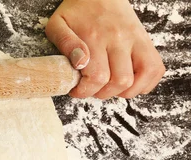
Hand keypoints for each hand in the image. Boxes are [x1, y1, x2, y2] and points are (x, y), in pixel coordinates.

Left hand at [45, 0, 164, 98]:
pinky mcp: (146, 41)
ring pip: (141, 77)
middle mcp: (120, 39)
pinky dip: (145, 83)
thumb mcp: (58, 25)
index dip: (85, 91)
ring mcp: (136, 40)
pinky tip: (129, 82)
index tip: (77, 90)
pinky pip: (155, 69)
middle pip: (120, 81)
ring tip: (110, 87)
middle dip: (103, 93)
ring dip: (125, 91)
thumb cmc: (76, 12)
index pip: (98, 77)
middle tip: (92, 87)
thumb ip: (65, 44)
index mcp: (96, 37)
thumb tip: (79, 63)